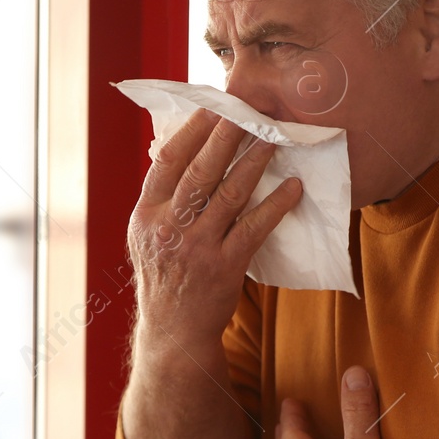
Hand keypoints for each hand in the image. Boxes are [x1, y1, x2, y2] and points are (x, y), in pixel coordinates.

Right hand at [127, 108, 302, 348]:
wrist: (173, 332)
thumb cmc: (165, 276)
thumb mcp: (147, 235)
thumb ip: (163, 198)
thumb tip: (184, 148)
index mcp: (146, 214)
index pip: (167, 162)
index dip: (191, 131)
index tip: (213, 107)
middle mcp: (168, 228)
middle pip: (200, 172)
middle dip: (226, 136)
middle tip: (250, 111)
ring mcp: (196, 248)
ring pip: (229, 195)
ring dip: (255, 163)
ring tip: (275, 139)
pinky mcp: (224, 267)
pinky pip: (254, 228)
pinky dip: (276, 205)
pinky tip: (293, 188)